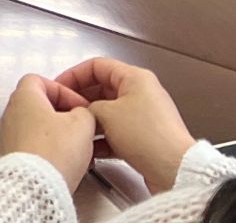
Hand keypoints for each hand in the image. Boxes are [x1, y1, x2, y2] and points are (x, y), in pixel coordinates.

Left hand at [0, 74, 95, 188]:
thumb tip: (83, 114)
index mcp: (24, 97)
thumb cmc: (52, 152)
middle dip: (64, 114)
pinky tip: (66, 161)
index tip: (79, 104)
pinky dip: (50, 149)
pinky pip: (34, 145)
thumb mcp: (82, 124)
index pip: (40, 80)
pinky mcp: (14, 155)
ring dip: (59, 134)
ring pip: (38, 126)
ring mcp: (10, 135)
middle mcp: (12, 113)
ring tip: (76, 146)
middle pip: (40, 104)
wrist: (35, 185)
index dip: (64, 90)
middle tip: (80, 124)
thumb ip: (85, 112)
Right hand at [55, 59, 193, 192]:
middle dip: (82, 100)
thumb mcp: (106, 114)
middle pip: (102, 88)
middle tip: (67, 109)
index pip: (97, 65)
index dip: (74, 74)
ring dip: (92, 121)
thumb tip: (83, 111)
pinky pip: (117, 131)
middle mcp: (142, 93)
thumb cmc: (150, 138)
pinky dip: (103, 138)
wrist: (174, 170)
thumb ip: (87, 106)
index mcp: (136, 78)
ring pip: (109, 112)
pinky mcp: (146, 137)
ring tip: (79, 130)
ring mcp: (145, 116)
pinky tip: (92, 148)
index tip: (61, 85)